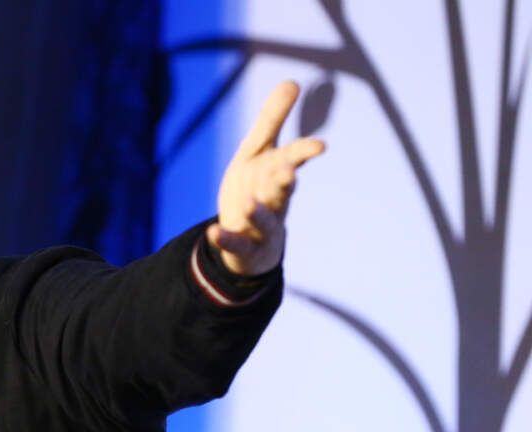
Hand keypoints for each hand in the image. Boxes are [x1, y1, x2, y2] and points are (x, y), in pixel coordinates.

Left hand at [210, 81, 325, 275]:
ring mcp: (260, 226)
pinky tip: (213, 232)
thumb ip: (273, 120)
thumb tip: (292, 81)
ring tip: (248, 204)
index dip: (304, 152)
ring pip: (264, 220)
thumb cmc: (257, 187)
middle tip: (288, 171)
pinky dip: (225, 238)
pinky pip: (235, 243)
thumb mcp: (259, 152)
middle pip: (281, 190)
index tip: (320, 145)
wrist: (252, 241)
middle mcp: (274, 199)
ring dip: (258, 212)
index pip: (293, 159)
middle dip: (285, 181)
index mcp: (277, 173)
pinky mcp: (243, 246)